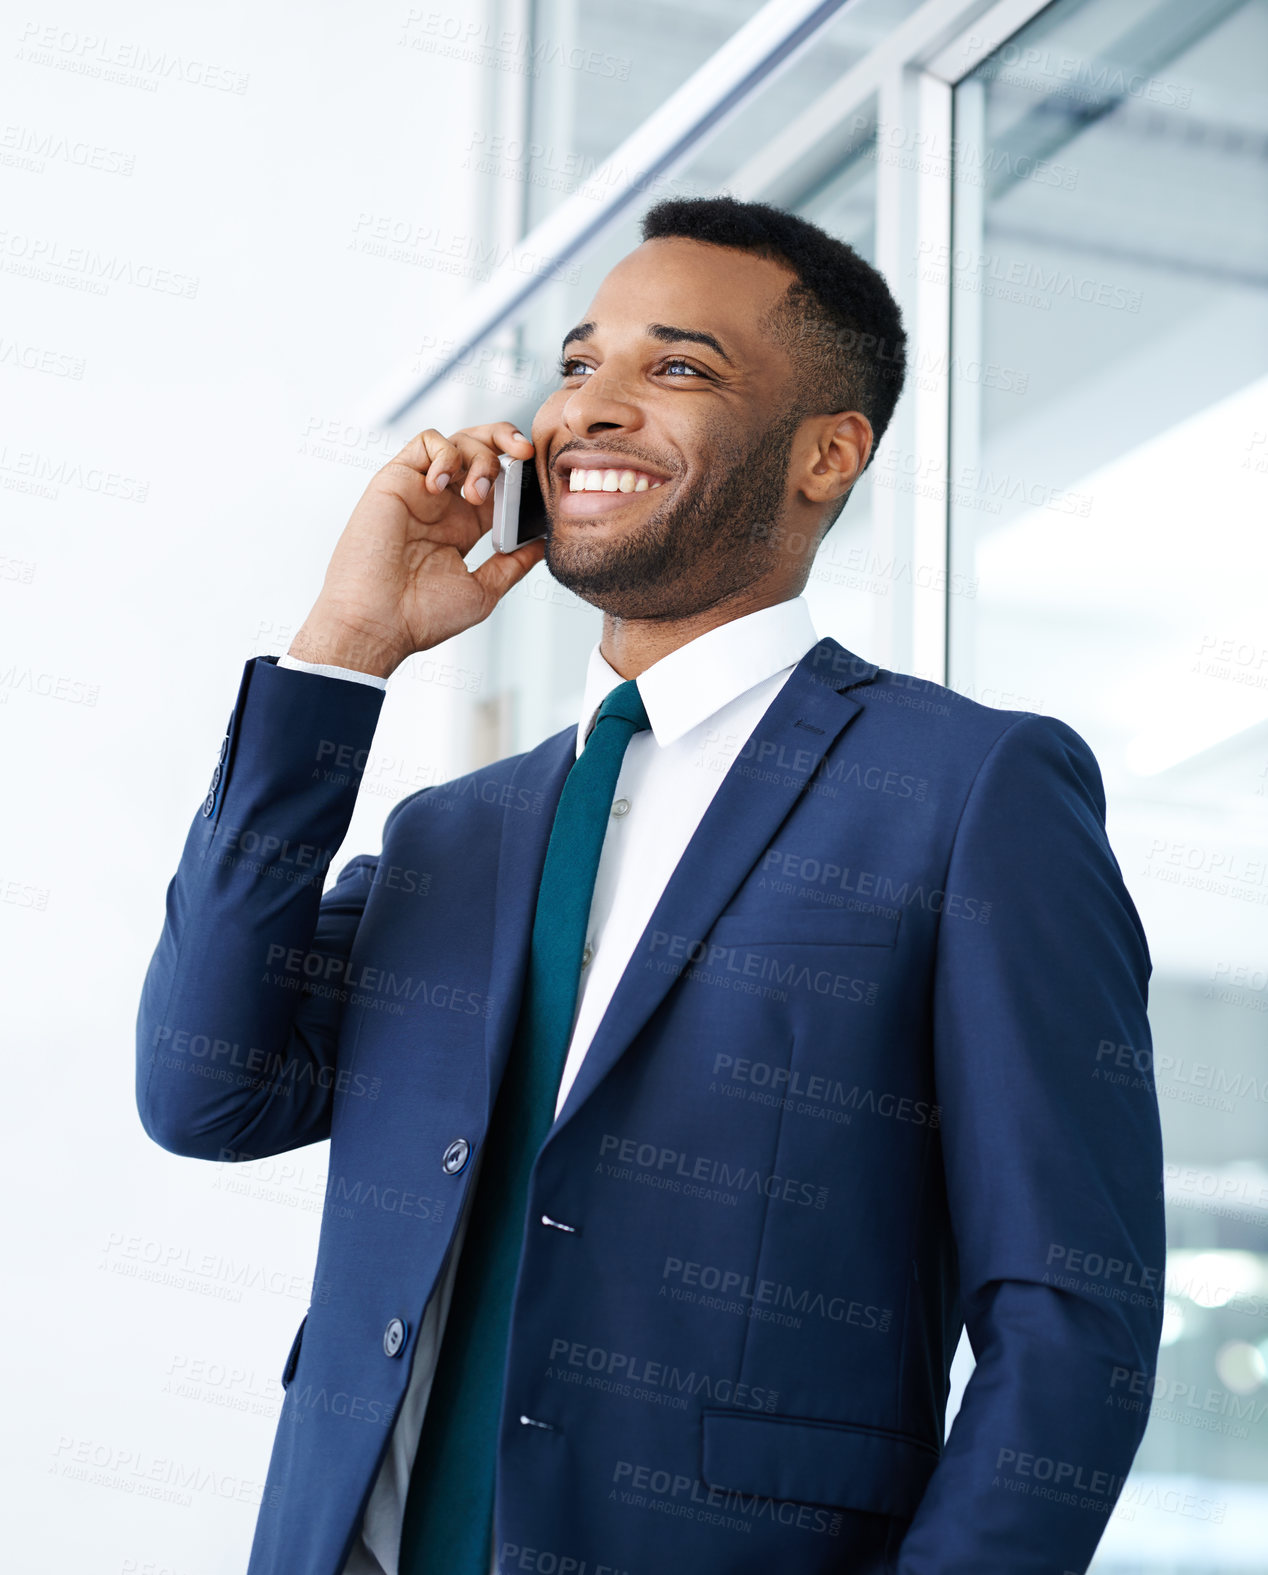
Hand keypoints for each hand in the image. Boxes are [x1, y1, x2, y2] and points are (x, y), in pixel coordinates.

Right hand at [287, 423, 544, 677]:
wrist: (379, 622)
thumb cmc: (421, 616)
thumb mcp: (483, 591)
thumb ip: (513, 564)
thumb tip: (542, 544)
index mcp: (462, 527)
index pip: (499, 484)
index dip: (520, 476)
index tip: (537, 485)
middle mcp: (443, 505)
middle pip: (481, 451)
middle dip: (507, 442)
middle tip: (523, 455)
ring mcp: (420, 491)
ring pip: (458, 441)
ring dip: (480, 455)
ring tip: (477, 492)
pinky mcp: (396, 480)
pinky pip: (425, 442)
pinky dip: (445, 451)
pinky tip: (444, 484)